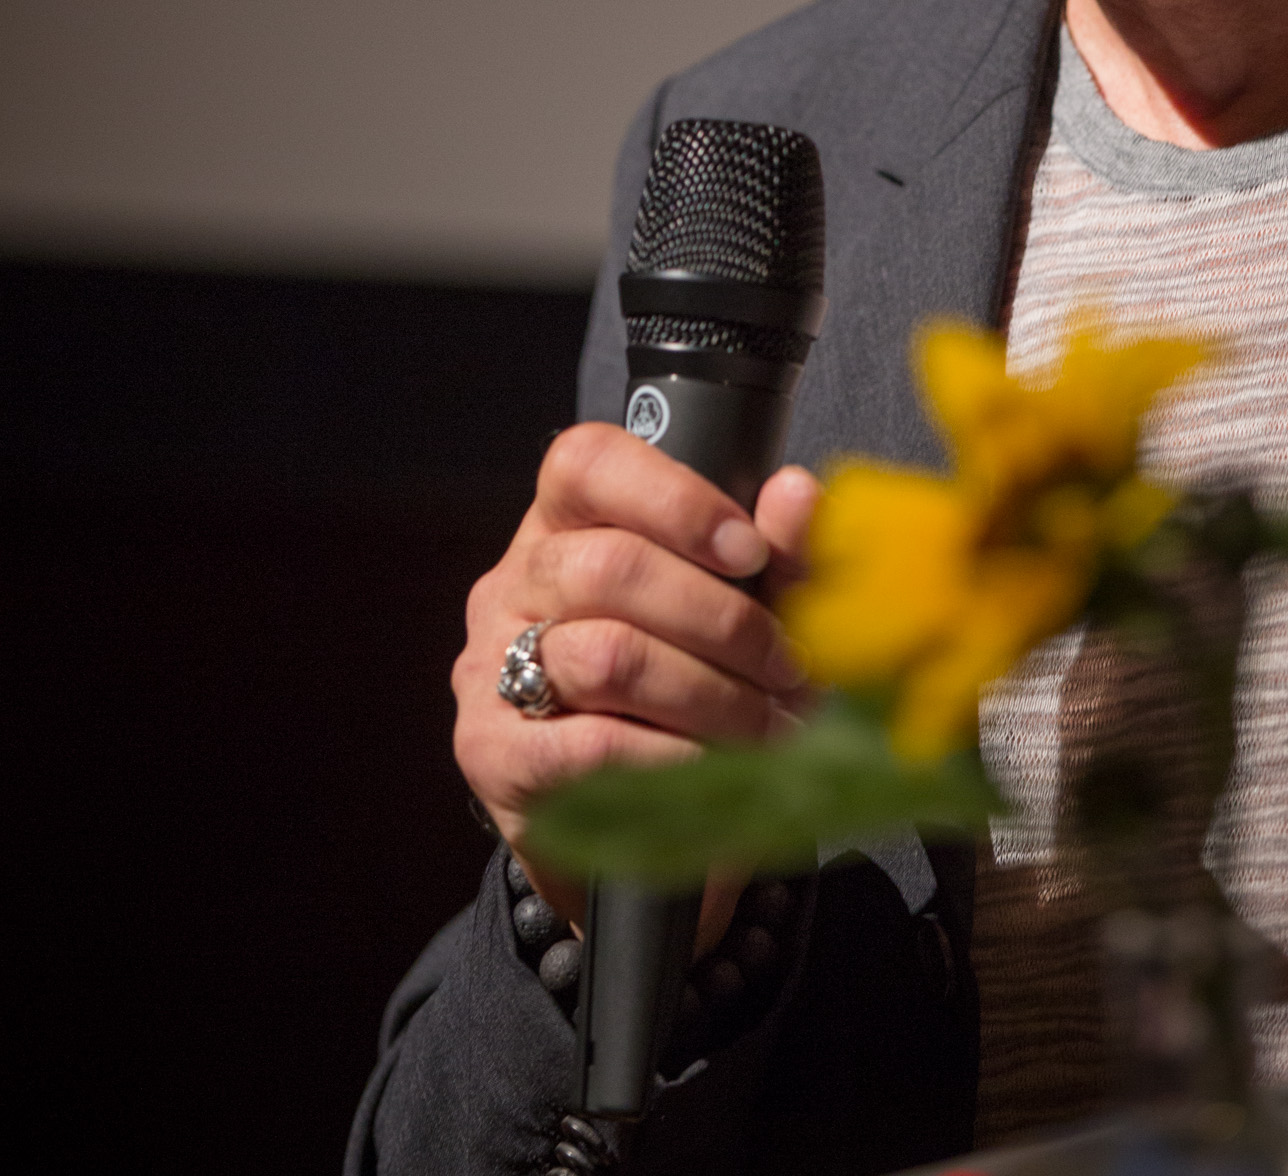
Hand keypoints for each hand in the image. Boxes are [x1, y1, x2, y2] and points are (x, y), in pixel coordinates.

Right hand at [454, 426, 818, 944]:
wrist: (629, 826)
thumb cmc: (687, 686)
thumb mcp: (739, 611)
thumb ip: (773, 552)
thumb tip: (797, 493)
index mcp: (565, 521)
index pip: (587, 462)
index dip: (674, 497)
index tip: (750, 550)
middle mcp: (514, 581)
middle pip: (611, 566)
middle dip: (722, 620)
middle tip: (790, 666)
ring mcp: (490, 665)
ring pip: (607, 656)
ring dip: (712, 695)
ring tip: (771, 726)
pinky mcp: (493, 751)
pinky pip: (593, 745)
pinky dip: (675, 757)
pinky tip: (718, 769)